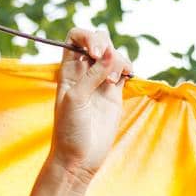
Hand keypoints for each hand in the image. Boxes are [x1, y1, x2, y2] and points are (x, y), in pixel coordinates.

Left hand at [49, 27, 133, 180]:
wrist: (78, 159)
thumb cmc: (69, 130)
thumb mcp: (76, 98)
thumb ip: (93, 74)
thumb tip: (110, 52)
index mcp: (68, 70)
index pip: (75, 37)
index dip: (86, 36)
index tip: (94, 51)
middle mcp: (84, 72)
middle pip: (98, 41)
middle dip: (104, 44)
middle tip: (105, 58)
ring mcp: (100, 82)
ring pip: (113, 55)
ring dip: (117, 60)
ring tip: (113, 80)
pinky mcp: (114, 94)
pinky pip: (124, 71)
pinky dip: (127, 68)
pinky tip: (126, 77)